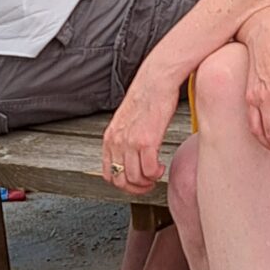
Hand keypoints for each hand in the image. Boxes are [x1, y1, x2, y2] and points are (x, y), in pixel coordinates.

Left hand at [99, 57, 180, 193]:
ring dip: (148, 182)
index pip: (108, 174)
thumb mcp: (127, 120)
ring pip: (135, 179)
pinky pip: (149, 171)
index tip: (135, 183)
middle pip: (120, 181)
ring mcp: (130, 142)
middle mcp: (117, 142)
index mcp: (110, 138)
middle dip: (136, 188)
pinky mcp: (146, 140)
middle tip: (148, 184)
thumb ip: (124, 138)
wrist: (156, 81)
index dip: (123, 184)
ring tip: (156, 174)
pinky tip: (162, 167)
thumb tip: (130, 155)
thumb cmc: (146, 97)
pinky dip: (156, 174)